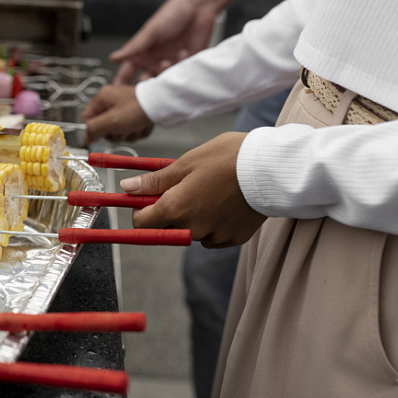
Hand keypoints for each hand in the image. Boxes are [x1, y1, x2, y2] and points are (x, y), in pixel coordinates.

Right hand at [81, 85, 153, 144]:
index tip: (104, 134)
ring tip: (136, 125)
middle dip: (116, 133)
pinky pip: (130, 130)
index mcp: (102, 98)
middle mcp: (112, 101)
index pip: (87, 119)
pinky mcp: (135, 114)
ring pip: (119, 131)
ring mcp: (124, 108)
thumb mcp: (111, 121)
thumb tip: (85, 138)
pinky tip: (142, 125)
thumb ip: (93, 130)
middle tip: (124, 127)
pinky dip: (137, 131)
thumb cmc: (137, 109)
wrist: (162, 105)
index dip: (94, 130)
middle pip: (104, 128)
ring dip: (128, 133)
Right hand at [110, 0, 219, 84]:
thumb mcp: (150, 32)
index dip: (121, 84)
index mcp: (142, 53)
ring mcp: (170, 64)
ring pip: (162, 81)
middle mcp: (154, 61)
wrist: (199, 7)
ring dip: (163, 74)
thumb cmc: (172, 14)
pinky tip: (183, 52)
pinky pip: (180, 75)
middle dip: (145, 85)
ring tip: (166, 61)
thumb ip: (133, 48)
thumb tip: (114, 58)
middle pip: (145, 82)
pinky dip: (180, 66)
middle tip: (146, 82)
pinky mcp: (186, 65)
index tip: (118, 94)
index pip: (127, 73)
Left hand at [119, 132, 265, 247]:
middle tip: (185, 186)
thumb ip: (155, 181)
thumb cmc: (226, 158)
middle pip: (167, 227)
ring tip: (211, 189)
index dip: (141, 208)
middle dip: (169, 210)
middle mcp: (192, 229)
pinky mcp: (234, 239)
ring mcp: (215, 236)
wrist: (271, 168)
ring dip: (193, 216)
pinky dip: (213, 222)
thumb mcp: (185, 163)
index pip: (142, 222)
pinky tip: (225, 202)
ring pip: (191, 231)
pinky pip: (213, 235)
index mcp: (176, 209)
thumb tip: (126, 188)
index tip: (149, 195)